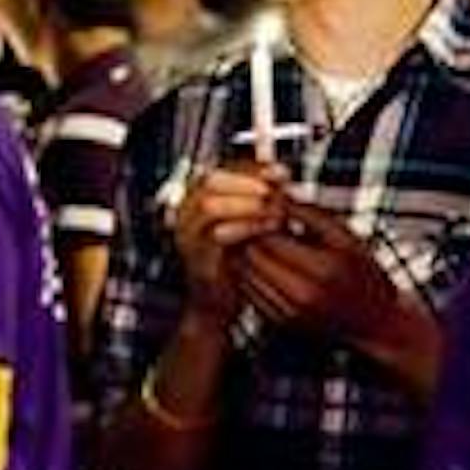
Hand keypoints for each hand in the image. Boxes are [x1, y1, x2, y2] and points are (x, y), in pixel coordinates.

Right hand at [173, 163, 284, 322]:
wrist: (217, 303)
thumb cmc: (235, 260)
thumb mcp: (248, 220)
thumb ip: (258, 197)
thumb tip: (282, 175)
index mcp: (197, 197)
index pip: (222, 168)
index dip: (253, 167)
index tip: (280, 171)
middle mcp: (186, 211)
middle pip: (210, 180)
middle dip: (247, 180)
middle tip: (275, 188)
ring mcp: (187, 233)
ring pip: (210, 205)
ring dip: (247, 203)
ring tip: (275, 208)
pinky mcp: (195, 255)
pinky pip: (216, 234)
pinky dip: (246, 227)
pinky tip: (269, 227)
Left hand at [234, 201, 401, 347]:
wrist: (374, 322)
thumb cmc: (363, 273)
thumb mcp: (346, 237)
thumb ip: (310, 213)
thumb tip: (275, 194)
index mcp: (322, 269)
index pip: (270, 237)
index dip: (262, 218)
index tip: (266, 208)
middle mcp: (303, 295)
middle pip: (253, 257)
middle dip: (251, 236)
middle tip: (257, 222)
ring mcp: (290, 313)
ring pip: (246, 276)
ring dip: (246, 255)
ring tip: (260, 240)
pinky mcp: (281, 323)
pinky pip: (251, 294)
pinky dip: (250, 275)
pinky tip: (263, 263)